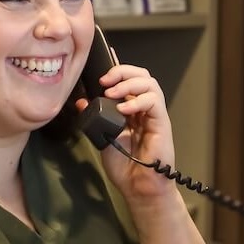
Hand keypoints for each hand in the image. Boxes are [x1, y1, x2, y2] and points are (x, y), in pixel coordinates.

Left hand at [76, 63, 176, 202]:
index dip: (118, 67)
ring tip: (112, 92)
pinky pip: (154, 102)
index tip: (105, 58)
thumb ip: (93, 119)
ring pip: (149, 84)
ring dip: (128, 83)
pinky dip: (138, 100)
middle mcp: (142, 108)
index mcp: (129, 109)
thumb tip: (81, 102)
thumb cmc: (123, 165)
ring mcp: (153, 115)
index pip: (127, 80)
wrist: (137, 185)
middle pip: (141, 76)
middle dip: (122, 71)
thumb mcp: (101, 137)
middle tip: (104, 79)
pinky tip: (124, 109)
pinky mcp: (162, 123)